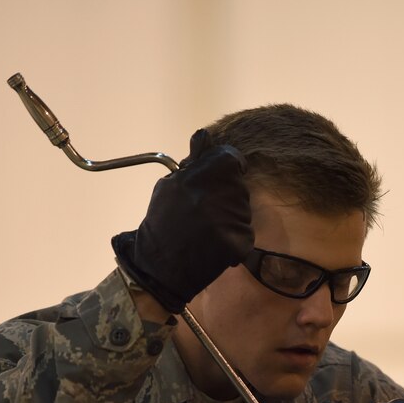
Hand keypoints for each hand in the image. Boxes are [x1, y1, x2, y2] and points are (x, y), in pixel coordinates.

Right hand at [111, 129, 253, 313]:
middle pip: (238, 185)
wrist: (159, 266)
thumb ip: (193, 162)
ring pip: (242, 209)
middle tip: (205, 211)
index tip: (219, 177)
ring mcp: (229, 219)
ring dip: (230, 216)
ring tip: (206, 229)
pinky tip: (214, 243)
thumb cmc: (162, 222)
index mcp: (199, 177)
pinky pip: (245, 232)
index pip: (231, 158)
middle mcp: (217, 195)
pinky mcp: (238, 241)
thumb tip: (205, 136)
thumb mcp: (170, 186)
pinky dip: (233, 238)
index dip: (227, 166)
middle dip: (226, 194)